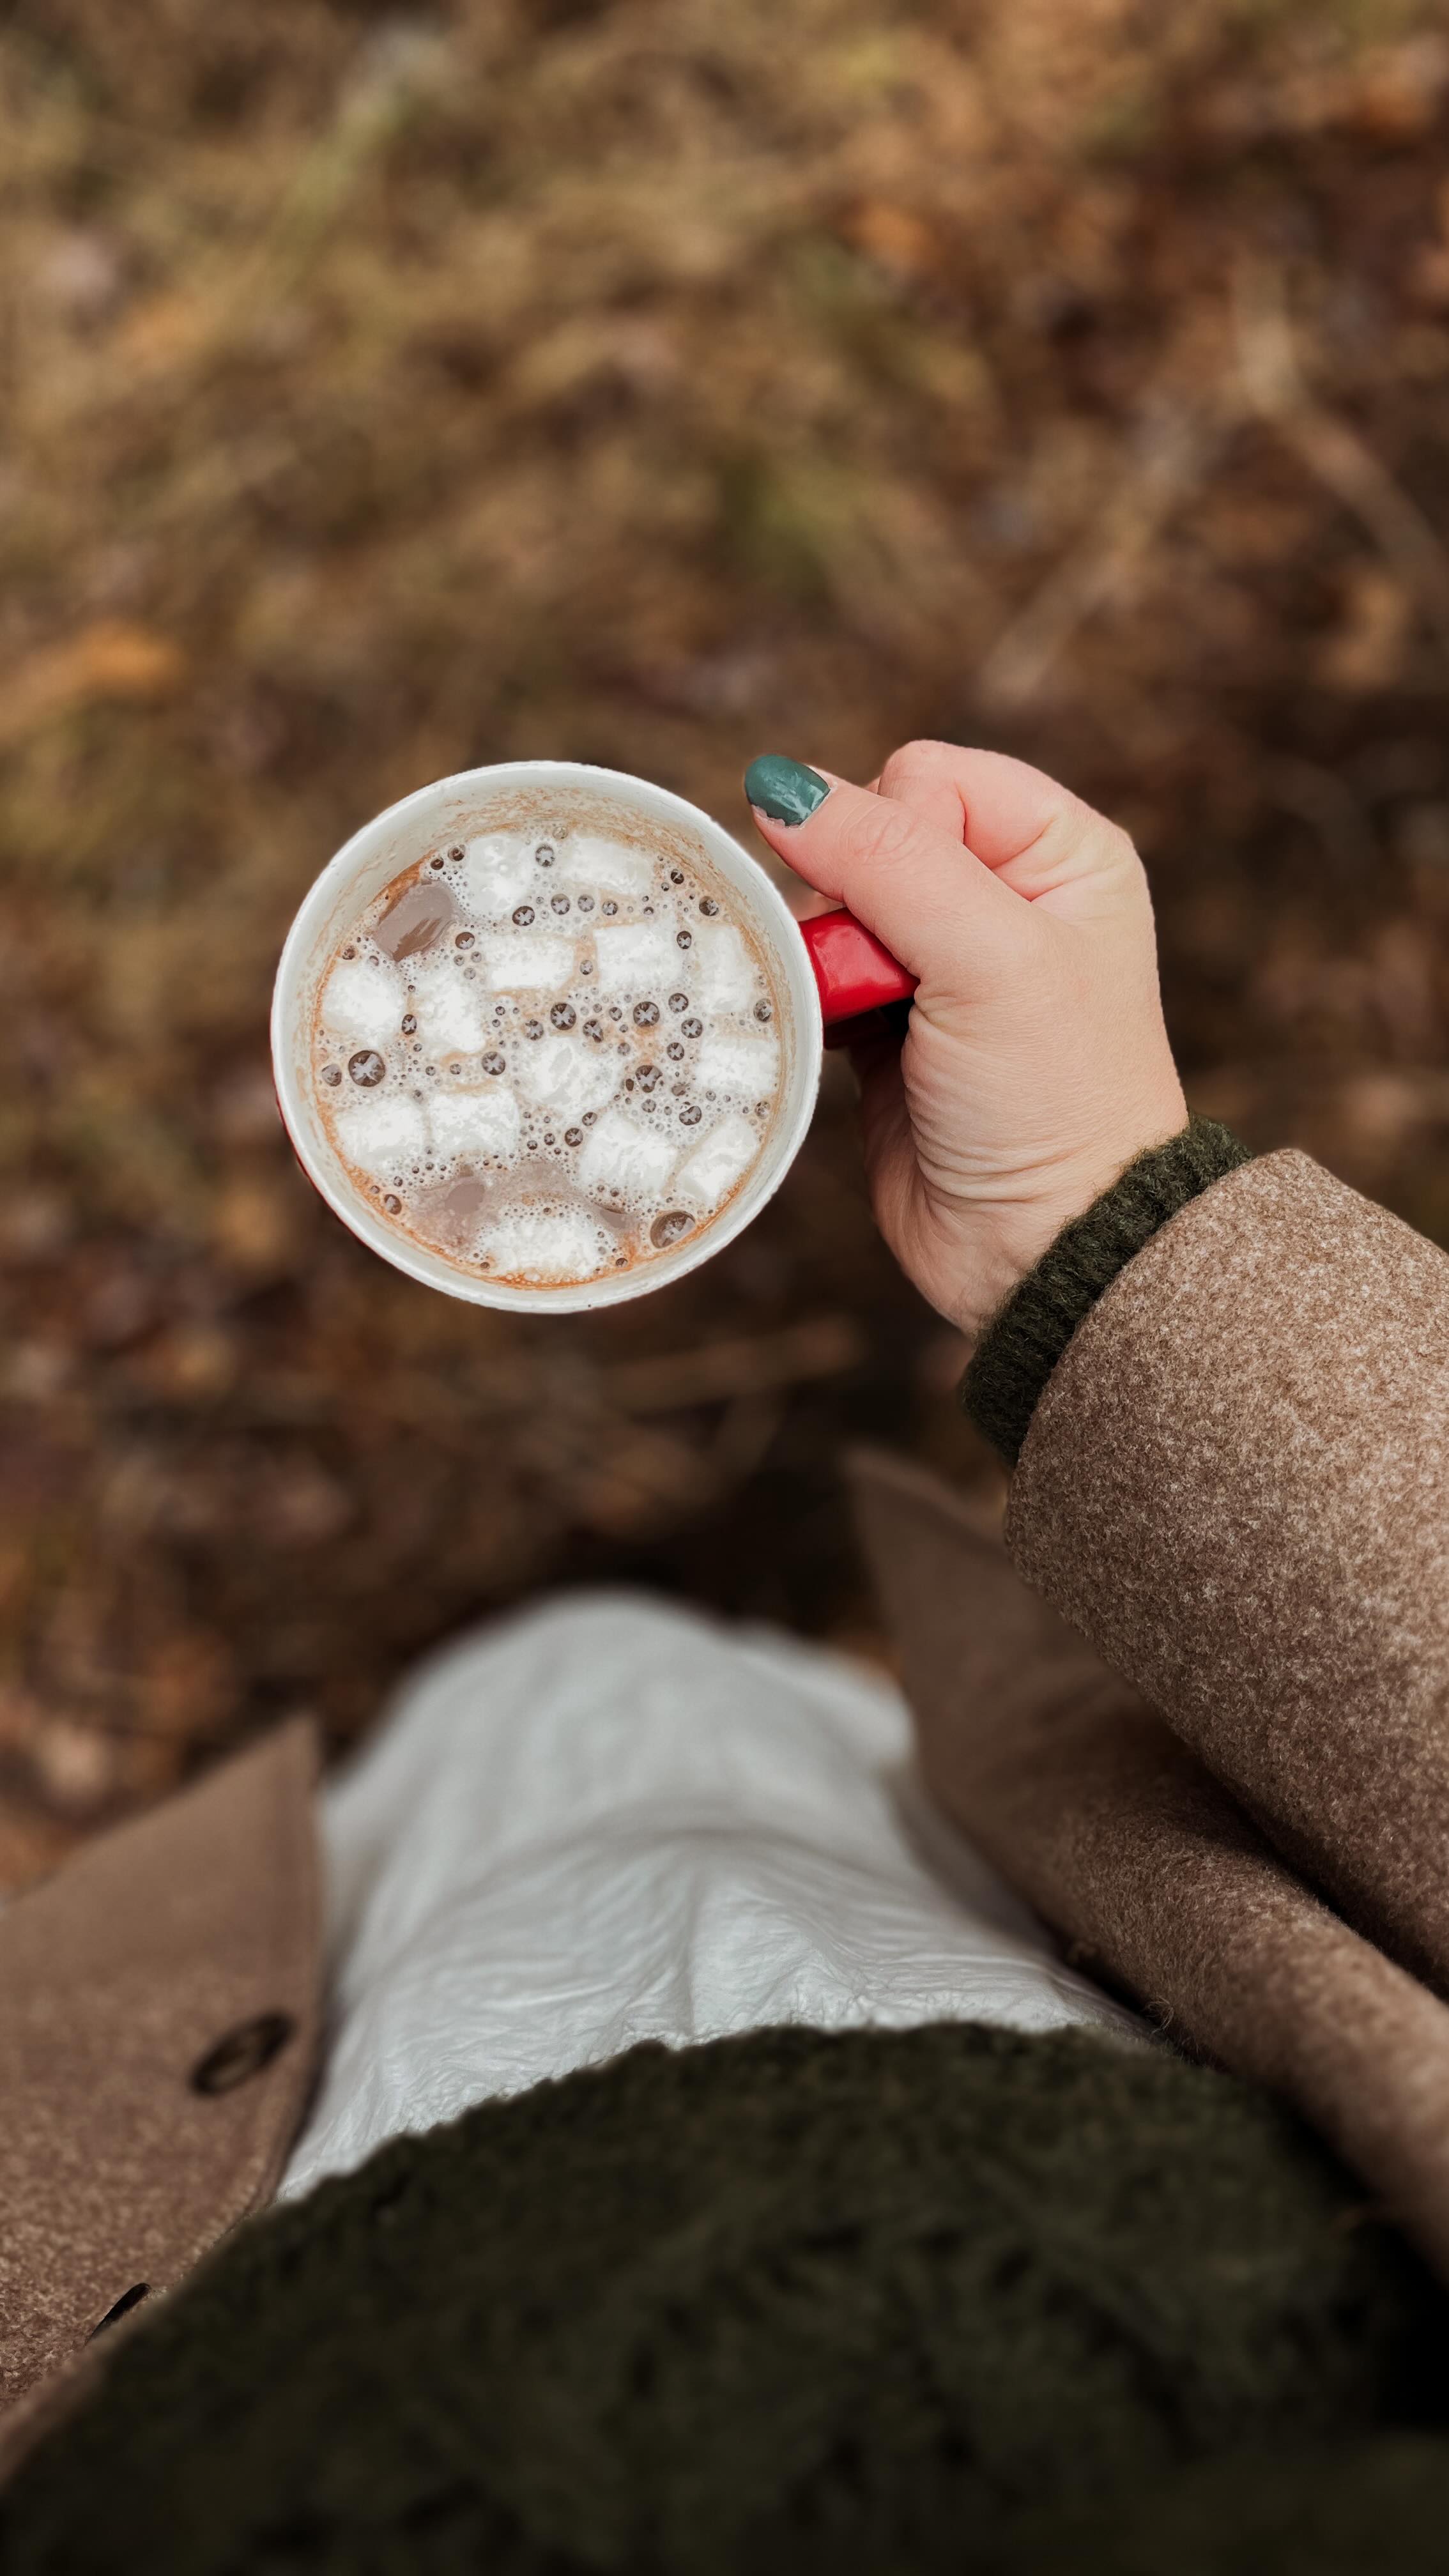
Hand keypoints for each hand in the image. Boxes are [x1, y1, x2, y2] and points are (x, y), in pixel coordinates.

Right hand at [744, 741, 1187, 1339]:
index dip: (893, 834)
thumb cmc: (1053, 1100)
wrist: (1042, 1249)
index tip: (909, 922)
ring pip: (827, 908)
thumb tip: (780, 785)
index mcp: (1059, 854)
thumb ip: (886, 858)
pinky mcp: (886, 1029)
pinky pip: (812, 977)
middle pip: (866, 838)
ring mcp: (939, 968)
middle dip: (849, 899)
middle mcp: (1003, 899)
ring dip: (820, 953)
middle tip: (884, 977)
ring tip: (856, 1010)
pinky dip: (804, 999)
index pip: (927, 778)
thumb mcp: (989, 957)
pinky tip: (827, 1032)